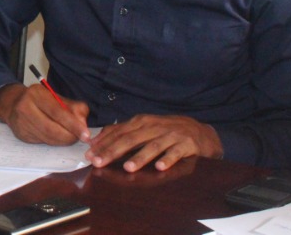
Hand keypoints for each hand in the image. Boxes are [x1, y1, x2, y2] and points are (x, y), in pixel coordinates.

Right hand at [0, 83, 91, 145]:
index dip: (73, 125)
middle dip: (70, 136)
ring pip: (48, 138)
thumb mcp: (57, 98)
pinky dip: (54, 142)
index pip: (58, 112)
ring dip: (63, 141)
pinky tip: (56, 137)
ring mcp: (21, 122)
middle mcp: (25, 107)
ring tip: (70, 137)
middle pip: (52, 128)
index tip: (86, 135)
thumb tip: (83, 123)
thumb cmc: (40, 100)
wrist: (13, 103)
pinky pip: (42, 142)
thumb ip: (73, 107)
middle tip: (80, 138)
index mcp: (36, 93)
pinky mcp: (21, 134)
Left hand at [86, 114, 222, 171]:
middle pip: (130, 139)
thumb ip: (122, 133)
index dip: (102, 143)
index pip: (118, 132)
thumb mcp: (145, 128)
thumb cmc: (167, 131)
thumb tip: (96, 141)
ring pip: (152, 146)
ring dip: (140, 157)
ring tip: (128, 167)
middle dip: (112, 151)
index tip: (89, 154)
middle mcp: (153, 127)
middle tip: (99, 162)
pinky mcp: (186, 144)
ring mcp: (170, 135)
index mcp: (141, 122)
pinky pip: (175, 153)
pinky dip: (168, 159)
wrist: (200, 131)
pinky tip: (160, 167)